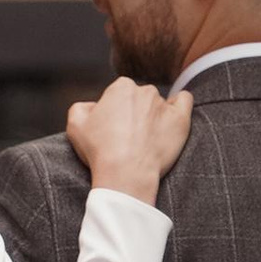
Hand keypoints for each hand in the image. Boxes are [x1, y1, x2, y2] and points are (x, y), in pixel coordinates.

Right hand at [65, 77, 193, 202]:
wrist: (125, 174)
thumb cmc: (99, 150)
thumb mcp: (75, 124)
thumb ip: (82, 107)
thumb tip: (93, 107)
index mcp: (121, 87)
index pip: (118, 94)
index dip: (113, 112)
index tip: (112, 129)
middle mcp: (144, 91)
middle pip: (139, 98)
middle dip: (133, 113)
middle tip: (128, 137)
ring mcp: (164, 104)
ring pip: (158, 104)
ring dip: (153, 116)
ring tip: (146, 139)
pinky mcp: (180, 120)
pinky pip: (185, 102)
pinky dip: (179, 106)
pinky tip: (172, 118)